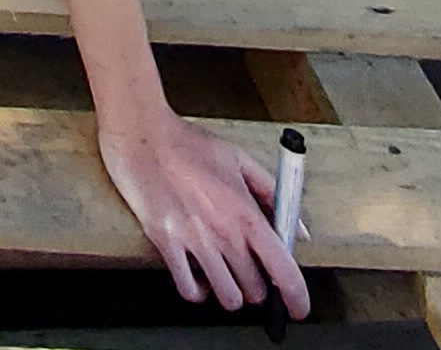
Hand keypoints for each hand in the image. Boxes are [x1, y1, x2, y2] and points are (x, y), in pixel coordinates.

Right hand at [98, 112, 300, 315]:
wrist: (141, 135)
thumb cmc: (187, 144)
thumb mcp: (239, 160)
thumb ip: (273, 194)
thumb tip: (299, 228)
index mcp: (246, 212)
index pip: (283, 270)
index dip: (297, 298)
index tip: (298, 307)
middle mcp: (223, 232)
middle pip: (255, 289)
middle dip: (259, 285)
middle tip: (251, 271)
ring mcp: (193, 241)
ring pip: (227, 297)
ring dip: (231, 292)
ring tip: (226, 276)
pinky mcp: (165, 244)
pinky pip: (189, 290)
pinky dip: (199, 291)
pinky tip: (200, 277)